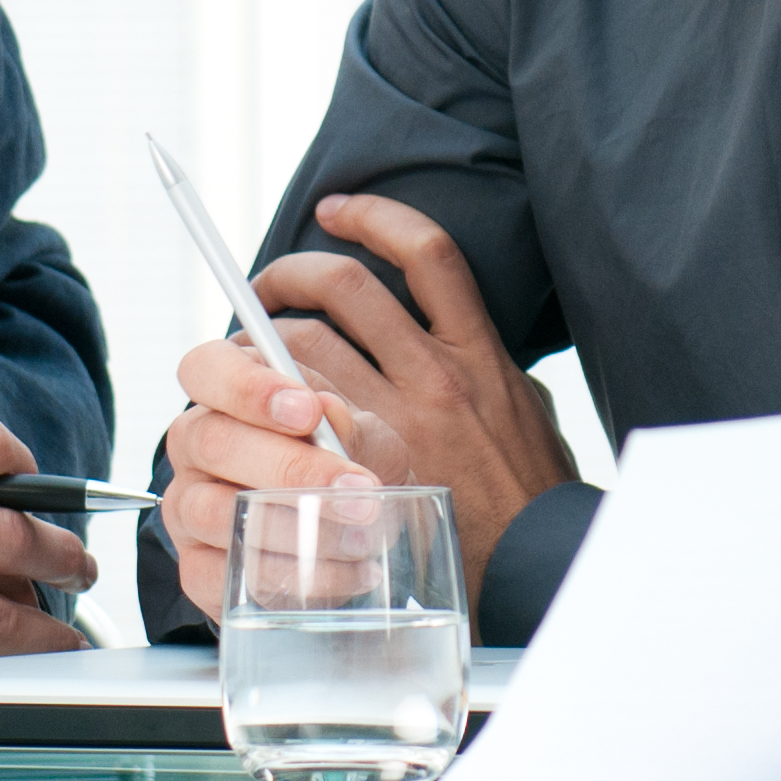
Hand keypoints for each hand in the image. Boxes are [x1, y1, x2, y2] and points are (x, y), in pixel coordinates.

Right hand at [161, 333, 403, 622]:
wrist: (353, 532)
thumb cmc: (348, 467)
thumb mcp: (365, 440)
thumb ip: (350, 426)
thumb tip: (330, 415)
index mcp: (226, 394)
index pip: (205, 369)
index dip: (248, 386)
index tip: (308, 410)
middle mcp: (195, 446)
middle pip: (213, 442)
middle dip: (290, 467)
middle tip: (356, 488)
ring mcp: (187, 509)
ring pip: (214, 514)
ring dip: (293, 528)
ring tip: (359, 539)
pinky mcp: (197, 569)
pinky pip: (224, 575)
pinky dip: (291, 578)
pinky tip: (345, 573)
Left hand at [249, 198, 575, 599]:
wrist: (535, 570)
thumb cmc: (533, 495)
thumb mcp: (527, 409)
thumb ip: (491, 367)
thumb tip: (458, 338)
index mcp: (479, 352)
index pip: (426, 252)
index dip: (374, 216)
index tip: (337, 210)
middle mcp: (435, 375)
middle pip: (342, 286)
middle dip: (291, 275)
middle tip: (268, 288)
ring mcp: (393, 422)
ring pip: (304, 342)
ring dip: (261, 333)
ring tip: (246, 343)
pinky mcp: (363, 469)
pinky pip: (298, 408)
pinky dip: (263, 390)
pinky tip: (248, 389)